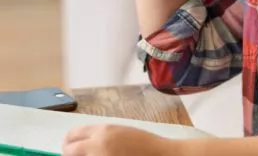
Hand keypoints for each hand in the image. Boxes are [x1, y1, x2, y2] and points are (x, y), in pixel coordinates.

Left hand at [62, 124, 178, 155]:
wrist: (161, 155)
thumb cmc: (145, 145)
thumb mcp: (122, 133)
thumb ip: (102, 137)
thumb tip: (83, 145)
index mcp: (104, 131)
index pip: (72, 134)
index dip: (69, 142)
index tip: (70, 147)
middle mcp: (97, 145)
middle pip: (69, 150)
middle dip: (69, 154)